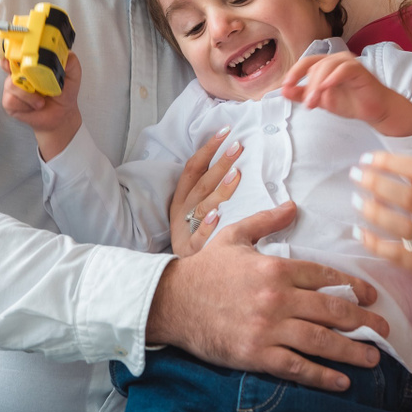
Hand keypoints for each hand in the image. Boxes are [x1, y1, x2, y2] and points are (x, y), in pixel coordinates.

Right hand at [1, 53, 82, 160]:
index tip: (17, 53)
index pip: (15, 51)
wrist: (62, 114)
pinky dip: (25, 104)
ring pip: (11, 84)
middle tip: (29, 78)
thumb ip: (70, 61)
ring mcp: (13, 87)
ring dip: (29, 94)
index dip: (12, 50)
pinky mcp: (10, 102)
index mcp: (31, 62)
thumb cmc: (64, 92)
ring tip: (41, 100)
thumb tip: (64, 54)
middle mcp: (19, 73)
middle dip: (16, 70)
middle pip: (7, 65)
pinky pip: (11, 100)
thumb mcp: (72, 74)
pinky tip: (34, 106)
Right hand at [146, 202, 391, 391]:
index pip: (325, 276)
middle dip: (364, 321)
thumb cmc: (203, 269)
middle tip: (384, 329)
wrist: (170, 301)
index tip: (372, 296)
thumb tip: (293, 206)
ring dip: (353, 351)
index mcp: (276, 267)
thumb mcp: (234, 236)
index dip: (354, 287)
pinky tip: (342, 382)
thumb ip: (267, 222)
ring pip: (322, 340)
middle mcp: (277, 298)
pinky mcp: (256, 354)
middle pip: (332, 310)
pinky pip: (297, 367)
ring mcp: (268, 328)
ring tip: (373, 358)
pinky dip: (323, 376)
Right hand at [167, 131, 242, 256]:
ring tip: (236, 175)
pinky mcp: (191, 250)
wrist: (173, 279)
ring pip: (203, 206)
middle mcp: (182, 212)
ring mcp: (185, 230)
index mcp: (181, 199)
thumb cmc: (192, 241)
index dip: (208, 148)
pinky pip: (199, 236)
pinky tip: (219, 215)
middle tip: (238, 146)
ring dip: (219, 190)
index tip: (226, 131)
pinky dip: (208, 225)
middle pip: (202, 182)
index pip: (193, 167)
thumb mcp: (194, 214)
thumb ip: (209, 192)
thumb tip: (234, 167)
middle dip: (219, 162)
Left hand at [280, 50, 411, 136]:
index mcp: (326, 64)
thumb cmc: (350, 102)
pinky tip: (327, 87)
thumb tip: (283, 91)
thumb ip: (303, 95)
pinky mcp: (360, 69)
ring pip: (326, 67)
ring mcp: (348, 62)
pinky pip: (344, 69)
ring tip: (315, 103)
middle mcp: (336, 59)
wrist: (374, 110)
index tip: (285, 86)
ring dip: (317, 85)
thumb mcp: (321, 100)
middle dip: (308, 87)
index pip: (306, 63)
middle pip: (315, 67)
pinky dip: (333, 77)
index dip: (294, 73)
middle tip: (308, 105)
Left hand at [350, 151, 411, 328]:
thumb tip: (399, 169)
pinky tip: (360, 233)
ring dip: (373, 211)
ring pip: (402, 224)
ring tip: (356, 201)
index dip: (390, 162)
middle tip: (356, 175)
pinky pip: (399, 254)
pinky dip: (376, 243)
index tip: (369, 158)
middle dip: (376, 182)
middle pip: (408, 194)